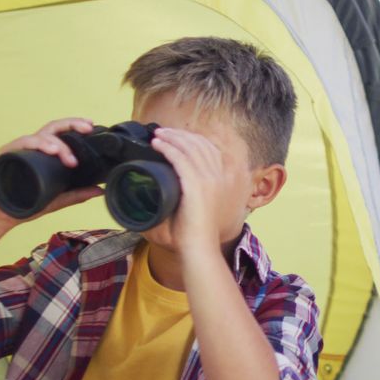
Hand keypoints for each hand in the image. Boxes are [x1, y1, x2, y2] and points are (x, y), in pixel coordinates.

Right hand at [0, 118, 103, 231]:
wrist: (0, 217)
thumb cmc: (26, 204)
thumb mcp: (58, 199)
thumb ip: (78, 194)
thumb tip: (100, 190)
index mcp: (44, 153)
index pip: (61, 133)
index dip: (75, 126)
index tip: (91, 126)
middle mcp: (32, 147)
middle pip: (53, 128)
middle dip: (71, 124)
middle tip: (87, 129)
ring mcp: (19, 149)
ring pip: (40, 136)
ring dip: (57, 144)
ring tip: (69, 157)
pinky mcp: (6, 154)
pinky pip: (23, 143)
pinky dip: (38, 144)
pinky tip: (50, 150)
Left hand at [143, 127, 247, 254]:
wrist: (200, 246)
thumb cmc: (196, 232)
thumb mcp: (203, 206)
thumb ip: (198, 193)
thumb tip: (181, 184)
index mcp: (222, 179)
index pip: (209, 149)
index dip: (192, 139)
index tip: (176, 137)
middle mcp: (219, 176)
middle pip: (199, 145)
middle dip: (180, 135)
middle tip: (163, 132)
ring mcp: (209, 180)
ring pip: (189, 148)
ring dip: (171, 138)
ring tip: (157, 136)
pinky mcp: (196, 185)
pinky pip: (181, 159)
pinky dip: (168, 149)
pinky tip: (158, 145)